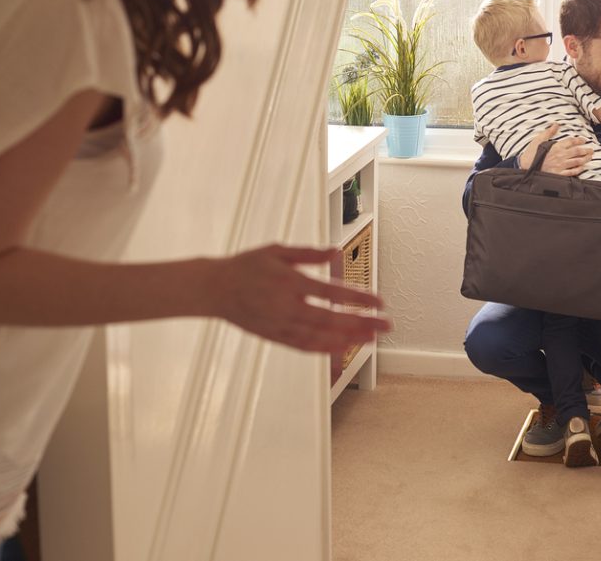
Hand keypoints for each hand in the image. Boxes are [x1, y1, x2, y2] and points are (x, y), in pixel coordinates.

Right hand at [212, 244, 390, 352]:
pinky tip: (341, 349)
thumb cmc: (245, 266)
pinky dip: (324, 349)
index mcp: (291, 282)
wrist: (214, 289)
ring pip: (321, 336)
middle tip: (386, 324)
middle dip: (363, 322)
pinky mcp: (275, 336)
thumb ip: (308, 254)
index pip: (333, 293)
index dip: (358, 299)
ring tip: (371, 338)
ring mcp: (281, 324)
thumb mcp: (276, 250)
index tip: (379, 302)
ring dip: (349, 338)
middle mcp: (288, 306)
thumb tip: (334, 251)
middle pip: (333, 319)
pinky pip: (303, 346)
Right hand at [519, 124, 594, 175]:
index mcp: (556, 147)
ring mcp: (560, 165)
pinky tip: (582, 167)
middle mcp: (560, 156)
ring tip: (590, 157)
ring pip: (577, 162)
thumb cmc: (531, 153)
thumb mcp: (539, 139)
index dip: (579, 140)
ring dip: (585, 159)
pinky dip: (578, 169)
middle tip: (591, 149)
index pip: (571, 142)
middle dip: (586, 150)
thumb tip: (556, 124)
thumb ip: (549, 132)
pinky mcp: (559, 174)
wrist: (525, 167)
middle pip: (577, 152)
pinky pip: (571, 172)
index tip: (584, 140)